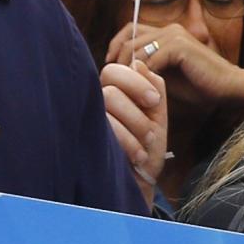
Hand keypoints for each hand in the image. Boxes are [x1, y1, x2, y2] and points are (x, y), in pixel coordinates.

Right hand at [100, 61, 167, 208]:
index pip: (114, 71)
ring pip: (108, 101)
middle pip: (112, 88)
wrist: (142, 180)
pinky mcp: (85, 137)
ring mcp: (89, 120)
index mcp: (114, 93)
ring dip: (135, 124)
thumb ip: (154, 87)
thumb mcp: (157, 115)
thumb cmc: (147, 146)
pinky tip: (138, 155)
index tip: (154, 100)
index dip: (135, 81)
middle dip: (137, 109)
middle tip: (151, 129)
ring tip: (145, 143)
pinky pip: (106, 125)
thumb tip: (139, 63)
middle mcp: (96, 103)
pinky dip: (127, 141)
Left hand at [105, 23, 243, 108]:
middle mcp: (169, 29)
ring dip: (129, 69)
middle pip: (128, 36)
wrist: (229, 87)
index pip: (130, 29)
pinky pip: (151, 59)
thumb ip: (149, 68)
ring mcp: (175, 35)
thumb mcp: (168, 76)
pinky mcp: (179, 46)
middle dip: (117, 58)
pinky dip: (145, 74)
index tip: (110, 66)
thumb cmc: (201, 86)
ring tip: (127, 87)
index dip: (116, 45)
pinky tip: (144, 89)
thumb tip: (123, 72)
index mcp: (167, 32)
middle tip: (113, 78)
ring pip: (137, 48)